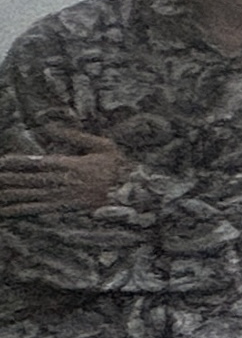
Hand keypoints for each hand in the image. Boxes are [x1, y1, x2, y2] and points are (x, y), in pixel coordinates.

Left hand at [0, 126, 127, 214]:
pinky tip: (5, 211)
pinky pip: (36, 210)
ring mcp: (61, 196)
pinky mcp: (63, 208)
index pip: (37, 162)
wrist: (132, 193)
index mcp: (70, 163)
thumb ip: (76, 136)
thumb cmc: (118, 167)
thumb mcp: (102, 145)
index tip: (0, 161)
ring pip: (28, 194)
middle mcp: (62, 180)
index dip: (16, 161)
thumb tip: (51, 127)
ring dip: (8, 194)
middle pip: (27, 179)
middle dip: (6, 178)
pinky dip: (19, 210)